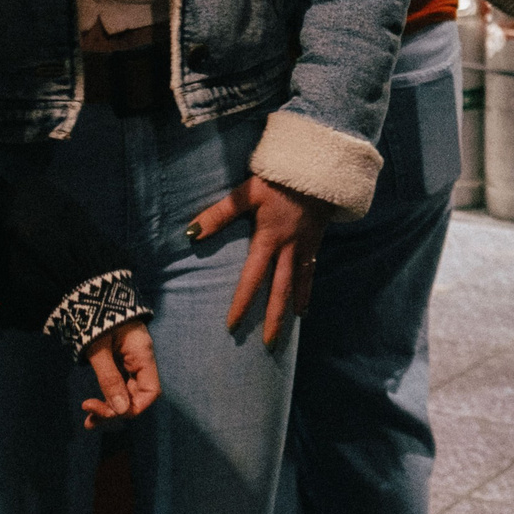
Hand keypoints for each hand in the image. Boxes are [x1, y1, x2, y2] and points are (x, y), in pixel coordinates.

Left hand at [79, 318, 160, 427]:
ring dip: (109, 408)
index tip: (110, 412)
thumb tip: (121, 411)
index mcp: (142, 355)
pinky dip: (107, 396)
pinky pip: (118, 384)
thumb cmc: (96, 317)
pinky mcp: (119, 360)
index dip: (133, 408)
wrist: (90, 294)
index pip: (150, 392)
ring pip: (126, 392)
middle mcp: (140, 361)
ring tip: (88, 419)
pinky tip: (93, 406)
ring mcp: (129, 361)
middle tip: (90, 420)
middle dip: (115, 411)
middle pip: (137, 395)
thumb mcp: (99, 349)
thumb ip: (109, 379)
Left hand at [188, 175, 333, 346]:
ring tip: (289, 328)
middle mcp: (288, 249)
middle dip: (273, 318)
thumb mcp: (248, 192)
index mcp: (269, 239)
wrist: (322, 169)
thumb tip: (192, 233)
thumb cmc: (281, 179)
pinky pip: (310, 271)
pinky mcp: (315, 242)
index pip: (252, 278)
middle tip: (267, 343)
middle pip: (280, 290)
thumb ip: (220, 213)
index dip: (241, 303)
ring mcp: (304, 247)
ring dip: (292, 307)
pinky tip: (305, 303)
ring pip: (298, 284)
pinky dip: (307, 288)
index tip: (232, 326)